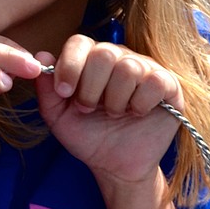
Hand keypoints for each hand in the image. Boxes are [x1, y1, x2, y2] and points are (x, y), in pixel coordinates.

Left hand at [35, 35, 182, 188]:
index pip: (79, 42)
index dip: (70, 66)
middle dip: (91, 89)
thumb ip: (47, 89)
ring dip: (115, 100)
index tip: (65, 93)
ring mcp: (145, 69)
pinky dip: (141, 103)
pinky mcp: (168, 85)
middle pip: (104, 54)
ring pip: (128, 68)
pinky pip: (155, 81)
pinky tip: (137, 114)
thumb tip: (42, 56)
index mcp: (90, 60)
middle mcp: (118, 58)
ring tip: (114, 115)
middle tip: (89, 109)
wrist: (116, 166)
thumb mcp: (58, 117)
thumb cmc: (89, 137)